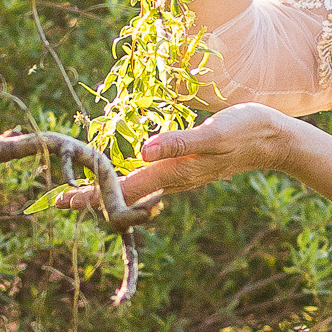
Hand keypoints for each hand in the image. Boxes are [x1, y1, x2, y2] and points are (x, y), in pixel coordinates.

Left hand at [56, 104, 291, 223]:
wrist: (274, 140)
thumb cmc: (246, 131)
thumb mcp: (214, 133)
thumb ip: (180, 142)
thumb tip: (143, 151)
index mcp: (174, 172)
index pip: (125, 189)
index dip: (94, 195)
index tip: (64, 200)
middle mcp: (172, 179)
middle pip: (125, 194)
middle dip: (92, 197)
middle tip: (58, 200)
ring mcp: (179, 175)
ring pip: (135, 188)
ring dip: (108, 191)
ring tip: (81, 192)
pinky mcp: (185, 167)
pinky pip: (148, 179)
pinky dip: (126, 180)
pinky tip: (119, 176)